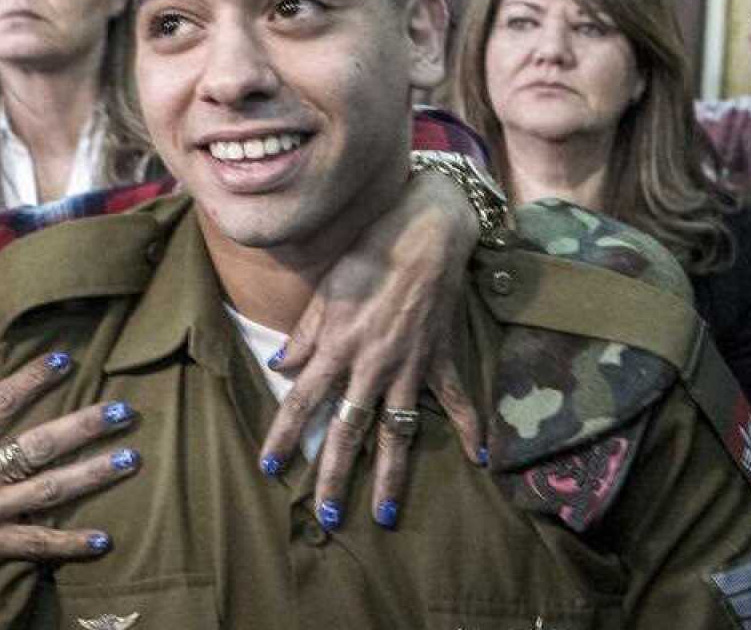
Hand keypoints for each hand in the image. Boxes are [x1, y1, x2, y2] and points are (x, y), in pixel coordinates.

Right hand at [0, 352, 138, 627]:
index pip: (1, 402)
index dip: (34, 378)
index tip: (64, 358)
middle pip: (41, 444)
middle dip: (85, 425)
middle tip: (124, 411)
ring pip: (51, 490)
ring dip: (93, 474)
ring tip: (130, 458)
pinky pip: (37, 545)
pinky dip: (71, 544)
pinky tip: (104, 539)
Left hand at [259, 172, 484, 529]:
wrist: (426, 233)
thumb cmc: (368, 254)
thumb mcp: (325, 290)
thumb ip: (304, 334)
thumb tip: (280, 366)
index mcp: (337, 348)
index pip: (302, 401)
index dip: (283, 436)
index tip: (270, 468)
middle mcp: (371, 366)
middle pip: (348, 431)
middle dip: (334, 476)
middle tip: (326, 517)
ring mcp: (410, 367)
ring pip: (398, 431)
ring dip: (390, 474)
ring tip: (383, 512)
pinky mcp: (441, 359)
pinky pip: (456, 400)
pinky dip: (470, 427)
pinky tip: (480, 460)